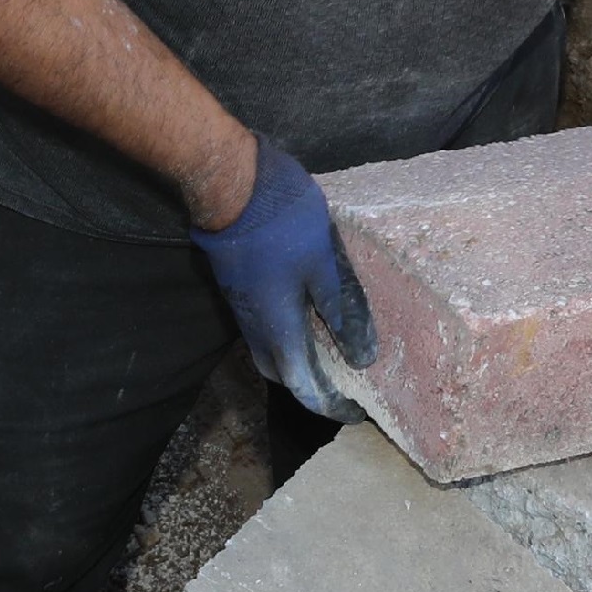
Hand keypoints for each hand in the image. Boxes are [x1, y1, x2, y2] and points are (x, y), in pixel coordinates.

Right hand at [190, 136, 378, 416]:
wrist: (228, 182)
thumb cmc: (283, 223)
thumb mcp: (324, 265)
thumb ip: (343, 311)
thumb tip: (362, 358)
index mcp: (279, 328)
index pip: (303, 387)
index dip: (330, 405)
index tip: (356, 409)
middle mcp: (255, 326)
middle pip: (280, 373)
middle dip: (309, 385)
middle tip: (342, 380)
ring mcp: (241, 304)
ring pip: (268, 347)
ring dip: (296, 357)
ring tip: (330, 346)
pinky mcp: (237, 284)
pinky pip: (262, 324)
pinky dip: (286, 331)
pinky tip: (307, 310)